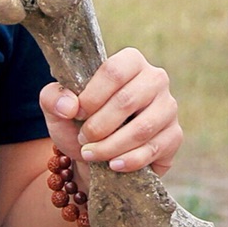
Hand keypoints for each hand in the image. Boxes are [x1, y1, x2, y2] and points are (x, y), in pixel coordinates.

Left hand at [38, 47, 183, 176]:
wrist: (96, 157)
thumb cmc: (79, 123)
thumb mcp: (58, 109)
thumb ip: (53, 98)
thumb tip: (70, 105)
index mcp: (130, 61)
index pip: (114, 71)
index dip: (92, 95)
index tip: (77, 114)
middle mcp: (155, 79)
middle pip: (128, 100)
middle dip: (99, 126)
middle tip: (83, 139)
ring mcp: (169, 107)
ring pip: (142, 128)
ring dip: (111, 147)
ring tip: (91, 154)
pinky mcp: (174, 136)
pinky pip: (154, 150)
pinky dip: (129, 161)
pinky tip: (113, 165)